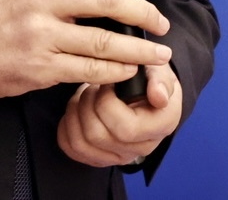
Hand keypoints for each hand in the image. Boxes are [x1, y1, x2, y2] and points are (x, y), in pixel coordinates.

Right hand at [0, 0, 171, 98]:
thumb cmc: (1, 16)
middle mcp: (42, 0)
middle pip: (107, 0)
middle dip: (143, 13)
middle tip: (160, 22)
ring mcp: (43, 35)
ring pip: (104, 41)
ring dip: (139, 49)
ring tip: (158, 54)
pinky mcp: (43, 67)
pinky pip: (90, 69)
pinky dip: (116, 70)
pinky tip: (129, 69)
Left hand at [57, 63, 182, 167]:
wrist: (146, 89)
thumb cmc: (150, 78)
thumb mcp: (160, 70)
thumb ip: (161, 80)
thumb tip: (159, 96)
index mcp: (160, 126)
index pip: (125, 129)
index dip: (107, 103)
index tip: (107, 82)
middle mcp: (141, 147)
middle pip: (98, 136)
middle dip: (87, 103)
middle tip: (93, 84)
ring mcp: (120, 154)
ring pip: (81, 143)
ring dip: (75, 113)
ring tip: (84, 93)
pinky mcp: (100, 156)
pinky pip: (72, 148)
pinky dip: (66, 126)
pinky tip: (76, 109)